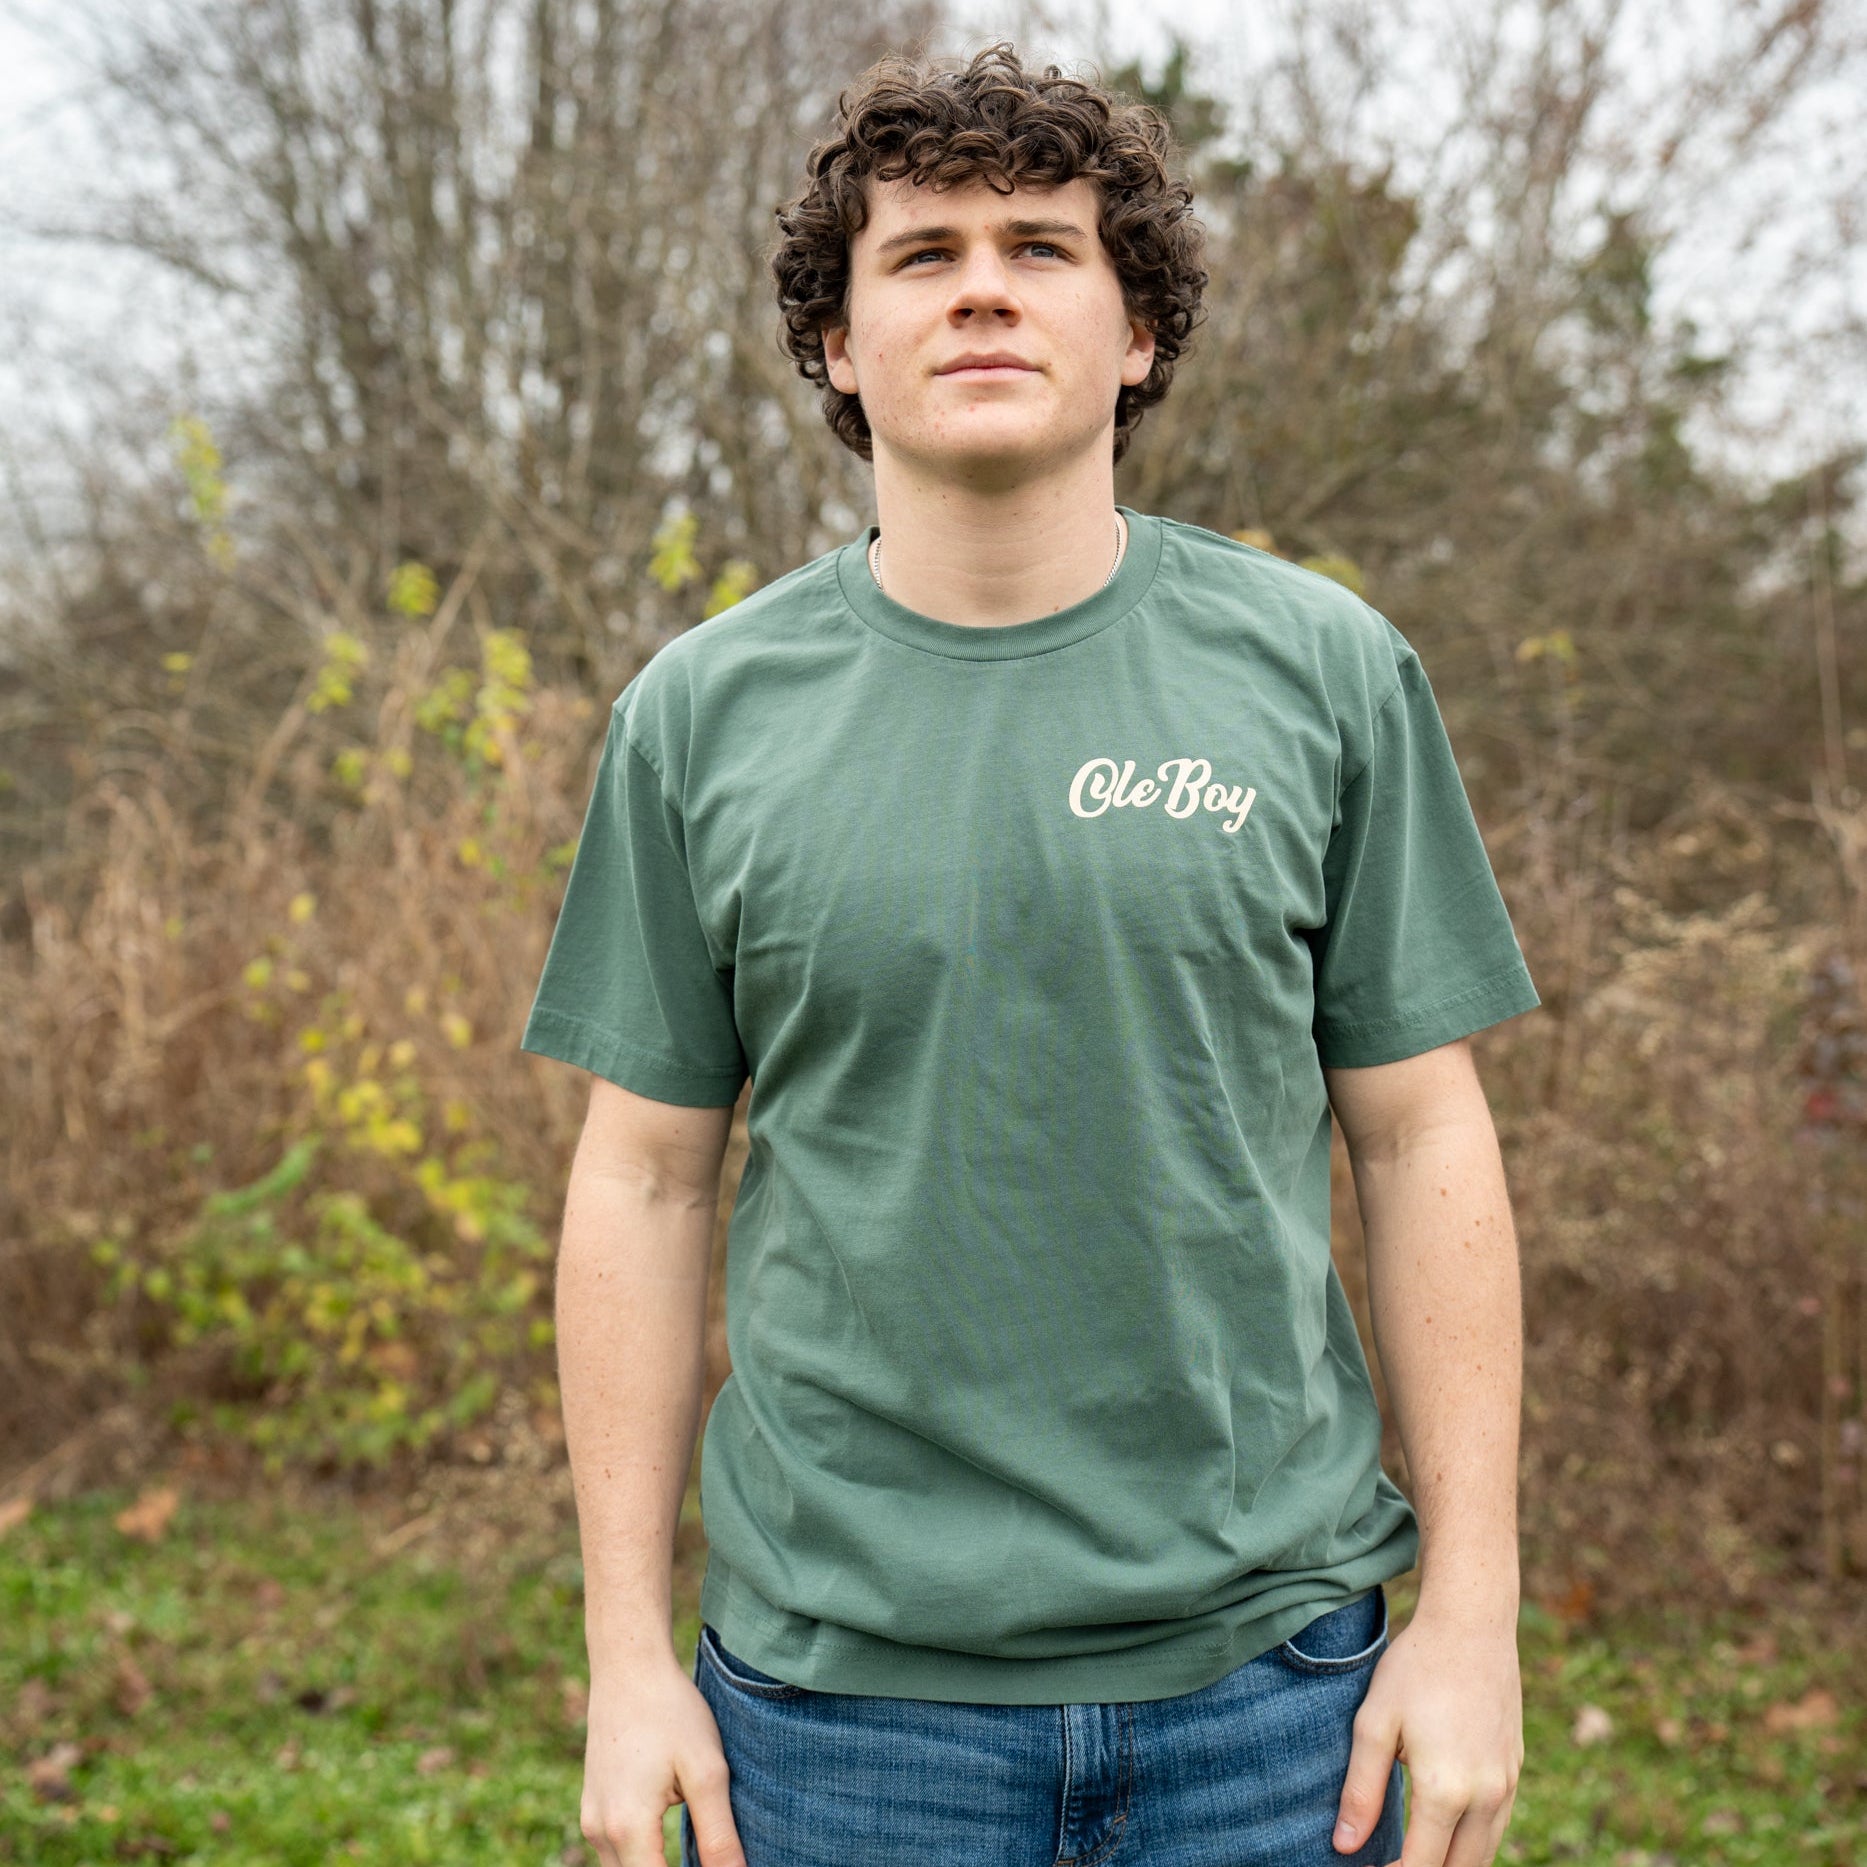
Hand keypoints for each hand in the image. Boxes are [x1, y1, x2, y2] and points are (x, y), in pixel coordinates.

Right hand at [579, 1656, 745, 1866]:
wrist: (629, 1666)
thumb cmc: (671, 1711)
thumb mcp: (706, 1771)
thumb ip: (719, 1836)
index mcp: (628, 1827)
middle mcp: (600, 1831)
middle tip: (711, 1858)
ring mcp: (591, 1819)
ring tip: (698, 1855)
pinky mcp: (592, 1807)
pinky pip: (616, 1852)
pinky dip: (643, 1856)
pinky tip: (671, 1840)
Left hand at [1331, 1600, 1523, 1866]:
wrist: (1472, 1624)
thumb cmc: (1415, 1668)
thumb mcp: (1374, 1724)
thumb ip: (1360, 1791)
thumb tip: (1344, 1847)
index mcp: (1445, 1790)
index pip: (1422, 1866)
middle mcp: (1485, 1797)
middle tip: (1390, 1863)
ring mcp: (1507, 1784)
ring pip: (1484, 1853)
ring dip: (1452, 1863)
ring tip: (1415, 1852)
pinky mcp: (1515, 1769)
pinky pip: (1497, 1825)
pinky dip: (1473, 1841)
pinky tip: (1445, 1829)